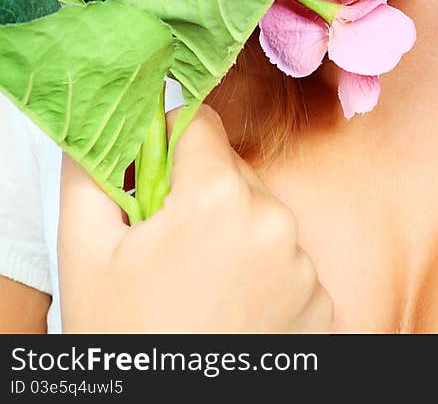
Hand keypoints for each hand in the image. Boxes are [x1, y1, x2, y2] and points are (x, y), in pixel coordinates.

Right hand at [58, 102, 333, 332]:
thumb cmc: (126, 342)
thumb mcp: (86, 255)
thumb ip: (92, 173)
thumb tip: (101, 128)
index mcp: (219, 196)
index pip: (198, 125)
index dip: (166, 145)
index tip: (149, 182)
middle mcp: (276, 221)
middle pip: (231, 174)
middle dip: (198, 200)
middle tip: (165, 253)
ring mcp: (305, 267)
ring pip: (260, 220)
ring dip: (232, 240)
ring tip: (196, 293)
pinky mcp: (323, 306)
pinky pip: (287, 266)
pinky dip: (260, 281)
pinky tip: (229, 316)